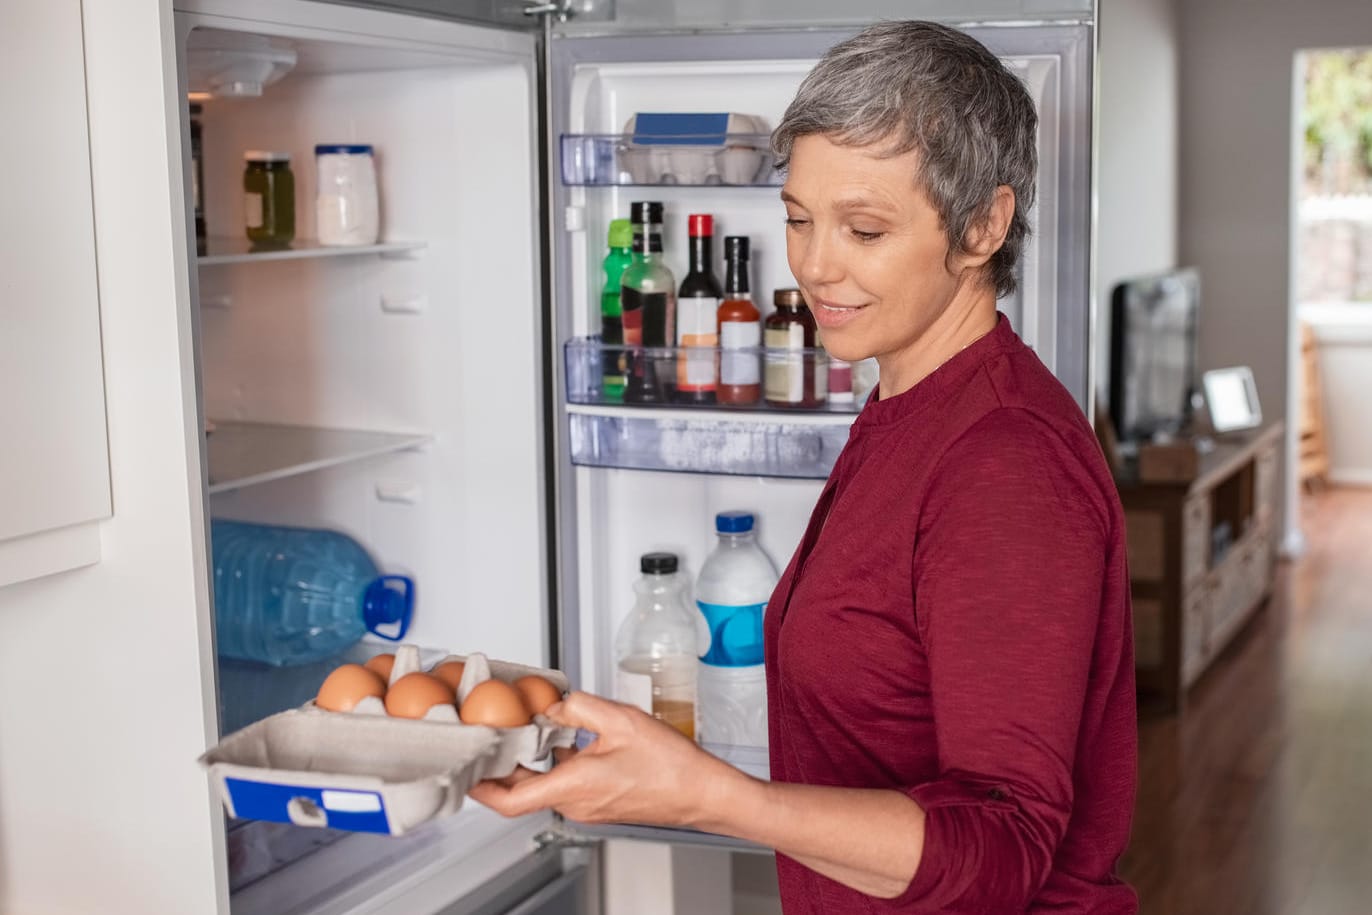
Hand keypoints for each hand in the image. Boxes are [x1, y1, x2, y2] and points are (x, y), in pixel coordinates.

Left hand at [468, 691, 746, 828]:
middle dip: (503, 766)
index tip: (465, 770)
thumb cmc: (672, 766)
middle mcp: (575, 803)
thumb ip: (579, 708)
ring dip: (533, 762)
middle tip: (491, 740)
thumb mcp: (620, 720)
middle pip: (522, 790)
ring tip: (527, 732)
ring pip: (545, 785)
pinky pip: (566, 784)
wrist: (703, 793)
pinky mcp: (601, 803)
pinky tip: (565, 741)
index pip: (509, 799)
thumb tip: (554, 705)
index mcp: (573, 786)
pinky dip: (557, 764)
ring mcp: (588, 806)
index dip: (480, 786)